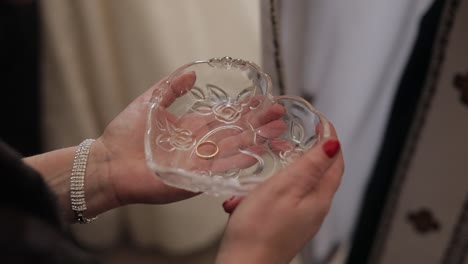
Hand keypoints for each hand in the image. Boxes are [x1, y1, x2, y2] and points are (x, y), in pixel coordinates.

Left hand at [96, 72, 286, 206]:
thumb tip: (191, 72)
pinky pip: (220, 170)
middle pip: (234, 132)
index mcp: (191, 127)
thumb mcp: (150, 102)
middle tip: (279, 116)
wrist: (108, 164)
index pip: (224, 116)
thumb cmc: (124, 135)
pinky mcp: (194, 178)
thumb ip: (171, 89)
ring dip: (255, 141)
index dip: (243, 109)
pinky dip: (238, 163)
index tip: (262, 101)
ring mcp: (199, 162)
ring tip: (276, 134)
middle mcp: (199, 144)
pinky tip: (256, 154)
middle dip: (257, 124)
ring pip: (233, 149)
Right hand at [216, 123, 343, 263]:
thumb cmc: (259, 231)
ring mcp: (301, 218)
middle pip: (320, 172)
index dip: (330, 138)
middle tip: (293, 135)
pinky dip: (272, 187)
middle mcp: (314, 208)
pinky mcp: (285, 224)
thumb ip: (310, 166)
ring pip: (300, 184)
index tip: (320, 121)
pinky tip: (254, 190)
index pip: (335, 161)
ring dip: (287, 168)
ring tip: (270, 158)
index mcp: (319, 197)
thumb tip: (333, 145)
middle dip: (308, 150)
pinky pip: (284, 197)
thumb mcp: (284, 188)